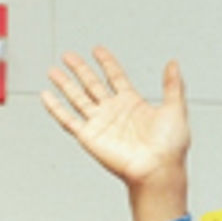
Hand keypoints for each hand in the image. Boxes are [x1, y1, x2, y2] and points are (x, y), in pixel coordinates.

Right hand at [40, 49, 192, 220]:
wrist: (158, 170)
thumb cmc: (170, 148)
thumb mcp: (175, 110)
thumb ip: (173, 85)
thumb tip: (173, 64)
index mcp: (133, 104)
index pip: (115, 77)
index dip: (106, 62)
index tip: (97, 49)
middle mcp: (114, 112)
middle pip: (92, 84)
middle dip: (80, 69)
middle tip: (68, 55)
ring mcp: (101, 124)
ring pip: (77, 98)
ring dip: (65, 84)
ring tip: (53, 71)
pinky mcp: (89, 137)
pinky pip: (68, 120)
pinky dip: (55, 108)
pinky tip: (46, 95)